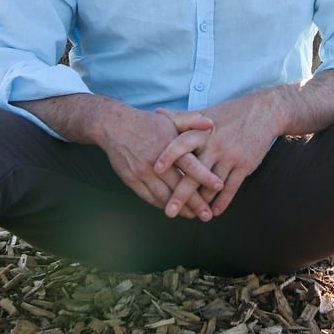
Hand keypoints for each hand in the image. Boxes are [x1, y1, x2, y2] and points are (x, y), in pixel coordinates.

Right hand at [97, 104, 222, 220]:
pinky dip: (162, 204)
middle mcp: (156, 161)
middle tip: (208, 215)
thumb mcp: (170, 118)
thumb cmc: (147, 122)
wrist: (113, 126)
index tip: (220, 186)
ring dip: (179, 208)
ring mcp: (142, 172)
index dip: (205, 176)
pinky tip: (173, 209)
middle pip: (179, 186)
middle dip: (195, 202)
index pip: (190, 164)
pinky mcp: (131, 180)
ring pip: (164, 196)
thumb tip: (212, 124)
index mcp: (169, 145)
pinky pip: (149, 197)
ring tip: (193, 216)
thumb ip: (192, 121)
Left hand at [154, 91, 282, 218]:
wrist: (264, 112)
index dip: (169, 156)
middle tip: (170, 212)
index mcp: (202, 132)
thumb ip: (181, 117)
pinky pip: (231, 188)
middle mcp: (215, 145)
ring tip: (191, 215)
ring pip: (212, 186)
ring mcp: (230, 156)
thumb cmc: (230, 113)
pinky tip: (215, 211)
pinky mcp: (245, 165)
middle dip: (182, 195)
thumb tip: (158, 112)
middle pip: (195, 174)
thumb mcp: (206, 113)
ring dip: (202, 203)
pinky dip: (222, 202)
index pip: (181, 144)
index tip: (156, 170)